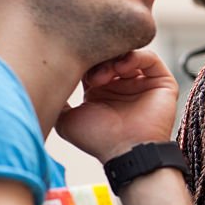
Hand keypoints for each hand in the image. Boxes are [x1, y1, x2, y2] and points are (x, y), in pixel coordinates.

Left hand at [56, 50, 179, 162]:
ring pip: (129, 53)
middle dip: (99, 57)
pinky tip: (121, 68)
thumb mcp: (66, 119)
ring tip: (105, 75)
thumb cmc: (98, 139)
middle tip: (90, 73)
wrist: (126, 151)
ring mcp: (142, 83)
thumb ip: (58, 101)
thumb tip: (43, 85)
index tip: (73, 65)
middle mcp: (121, 84)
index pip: (91, 61)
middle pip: (110, 54)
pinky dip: (136, 57)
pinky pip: (150, 59)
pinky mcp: (162, 82)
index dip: (82, 58)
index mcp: (100, 90)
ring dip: (115, 58)